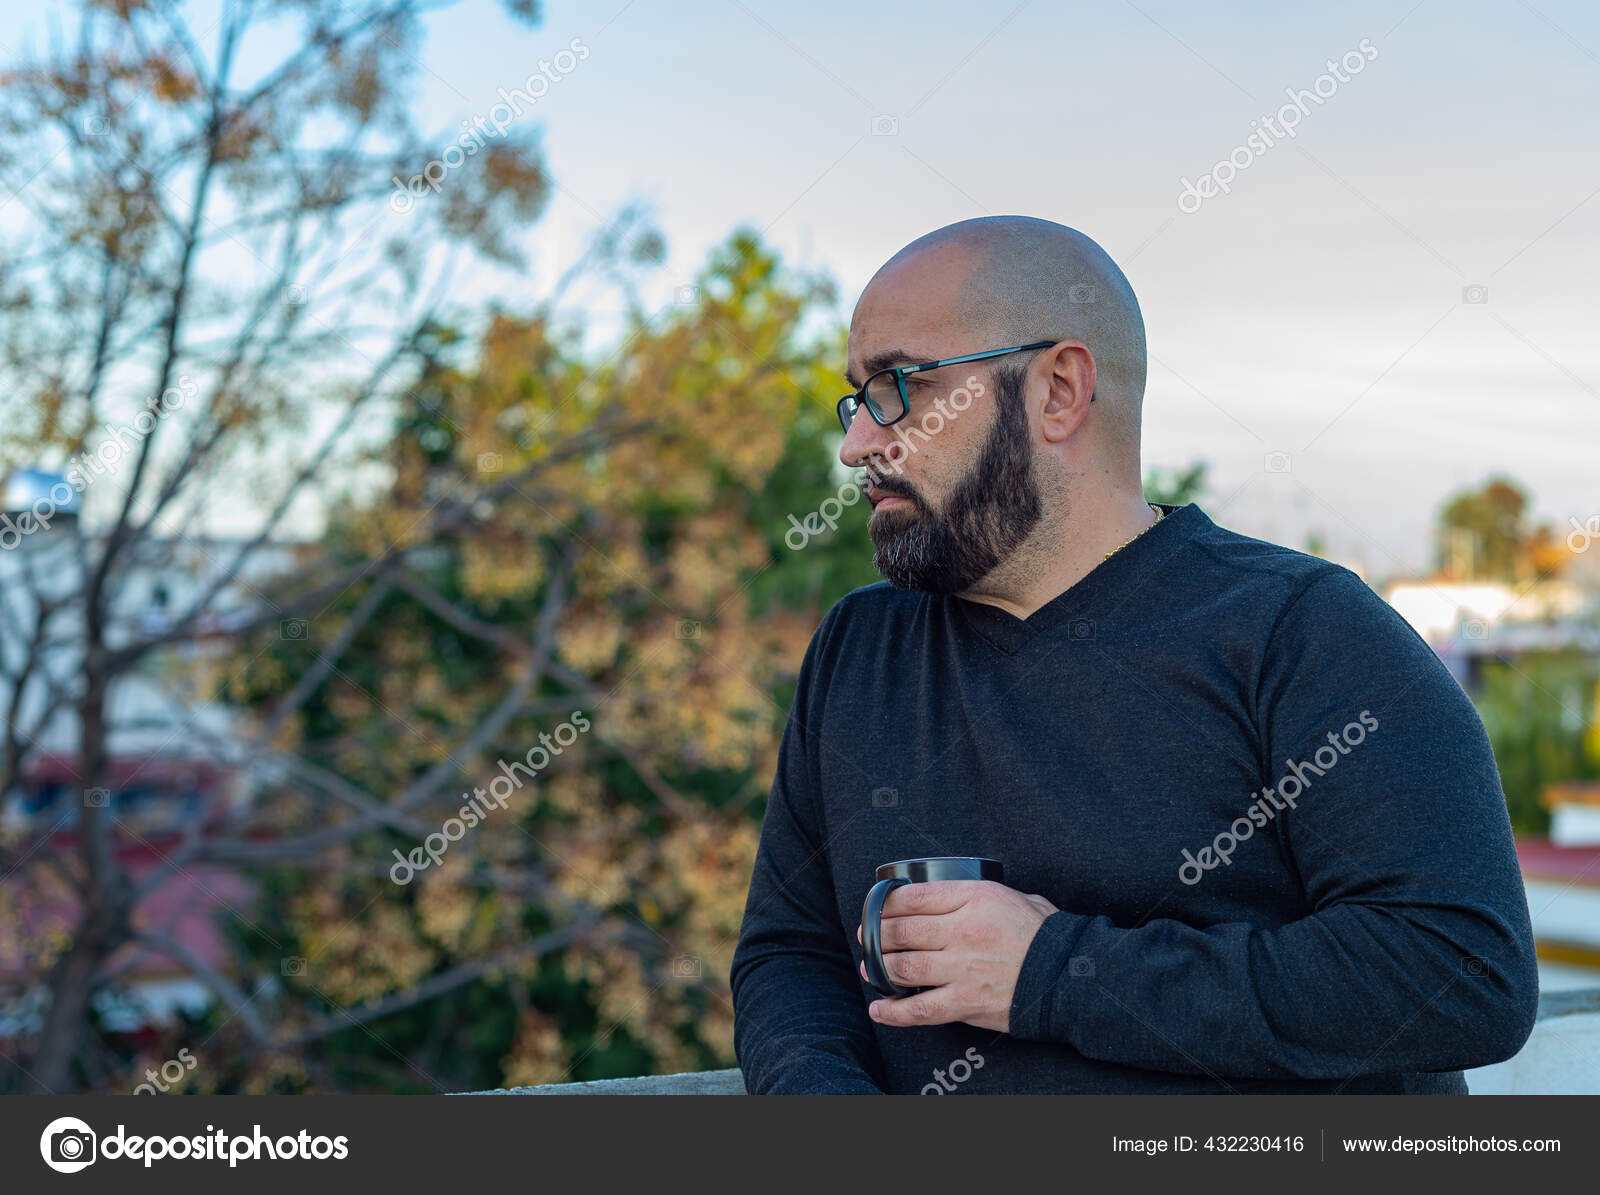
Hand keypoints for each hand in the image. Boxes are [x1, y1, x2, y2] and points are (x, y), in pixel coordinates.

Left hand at [856, 880, 1058, 1033]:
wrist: (1070, 977)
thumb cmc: (1046, 936)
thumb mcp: (1016, 897)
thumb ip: (980, 896)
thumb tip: (952, 896)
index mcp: (975, 898)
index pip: (915, 896)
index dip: (886, 902)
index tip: (877, 907)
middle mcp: (963, 931)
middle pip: (902, 930)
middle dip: (876, 935)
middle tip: (868, 938)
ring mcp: (962, 968)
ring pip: (903, 967)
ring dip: (880, 969)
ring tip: (871, 969)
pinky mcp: (965, 1002)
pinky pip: (919, 1009)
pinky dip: (894, 1012)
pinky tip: (880, 1009)